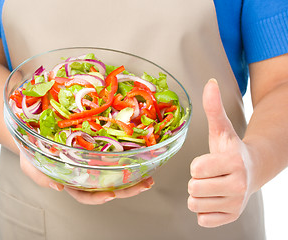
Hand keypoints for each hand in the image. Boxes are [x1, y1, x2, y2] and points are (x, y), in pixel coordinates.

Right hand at [20, 152, 153, 203]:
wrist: (35, 133)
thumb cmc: (33, 152)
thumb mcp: (31, 165)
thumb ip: (42, 177)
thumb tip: (58, 187)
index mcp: (71, 182)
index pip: (86, 196)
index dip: (98, 198)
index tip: (111, 195)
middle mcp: (86, 175)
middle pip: (108, 186)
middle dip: (128, 189)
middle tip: (146, 184)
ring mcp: (93, 163)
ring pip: (115, 173)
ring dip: (133, 175)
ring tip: (150, 174)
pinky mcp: (97, 150)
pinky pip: (113, 156)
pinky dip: (127, 157)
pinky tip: (139, 155)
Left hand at [188, 79, 253, 227]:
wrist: (251, 170)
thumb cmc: (231, 150)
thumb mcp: (221, 129)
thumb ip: (214, 108)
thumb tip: (209, 83)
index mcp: (233, 162)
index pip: (197, 169)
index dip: (196, 164)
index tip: (207, 162)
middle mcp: (238, 185)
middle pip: (193, 188)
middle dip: (195, 180)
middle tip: (208, 174)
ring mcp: (236, 203)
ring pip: (195, 204)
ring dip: (198, 194)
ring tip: (211, 185)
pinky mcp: (232, 216)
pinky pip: (203, 219)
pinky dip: (204, 209)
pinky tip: (214, 197)